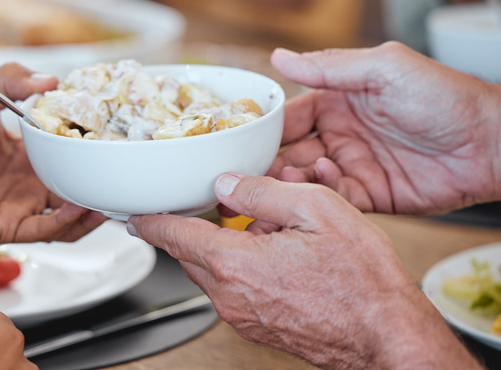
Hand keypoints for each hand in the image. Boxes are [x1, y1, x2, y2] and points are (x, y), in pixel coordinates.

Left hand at [0, 62, 106, 245]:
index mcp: (24, 151)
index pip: (66, 149)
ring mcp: (22, 205)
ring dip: (92, 205)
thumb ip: (10, 79)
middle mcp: (27, 180)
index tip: (111, 131)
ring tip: (111, 191)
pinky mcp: (11, 227)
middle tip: (123, 165)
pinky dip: (69, 221)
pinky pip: (48, 229)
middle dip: (99, 177)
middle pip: (75, 183)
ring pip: (70, 212)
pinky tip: (81, 206)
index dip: (88, 143)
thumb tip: (50, 77)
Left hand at [128, 174, 480, 368]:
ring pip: (213, 270)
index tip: (133, 213)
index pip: (173, 235)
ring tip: (270, 230)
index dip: (150, 220)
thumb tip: (225, 183)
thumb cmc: (362, 281)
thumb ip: (261, 192)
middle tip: (223, 205)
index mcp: (235, 263)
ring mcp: (241, 315)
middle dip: (199, 225)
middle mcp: (230, 295)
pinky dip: (243, 266)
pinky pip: (233, 288)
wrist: (386, 336)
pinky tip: (279, 255)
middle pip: (191, 252)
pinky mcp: (256, 326)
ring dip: (226, 246)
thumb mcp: (316, 211)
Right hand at [267, 42, 500, 214]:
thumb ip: (330, 66)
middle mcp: (340, 134)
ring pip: (305, 179)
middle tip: (246, 171)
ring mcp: (353, 166)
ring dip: (287, 183)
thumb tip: (279, 57)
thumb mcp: (384, 69)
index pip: (289, 116)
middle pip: (289, 152)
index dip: (264, 127)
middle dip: (267, 162)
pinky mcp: (369, 195)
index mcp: (338, 100)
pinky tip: (318, 187)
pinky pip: (333, 199)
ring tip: (278, 183)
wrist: (491, 143)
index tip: (239, 138)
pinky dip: (319, 197)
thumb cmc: (445, 96)